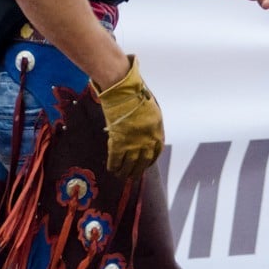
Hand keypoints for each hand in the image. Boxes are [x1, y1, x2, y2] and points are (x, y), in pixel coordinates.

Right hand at [92, 55, 163, 180]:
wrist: (124, 91)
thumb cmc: (137, 94)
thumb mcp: (151, 109)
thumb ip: (150, 122)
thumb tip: (145, 130)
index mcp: (157, 132)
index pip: (156, 153)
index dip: (150, 161)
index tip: (145, 165)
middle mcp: (147, 141)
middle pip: (143, 162)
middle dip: (137, 171)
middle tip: (132, 177)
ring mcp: (133, 143)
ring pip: (129, 164)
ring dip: (125, 172)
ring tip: (120, 177)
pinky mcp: (119, 142)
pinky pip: (115, 159)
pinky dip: (113, 165)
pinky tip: (111, 169)